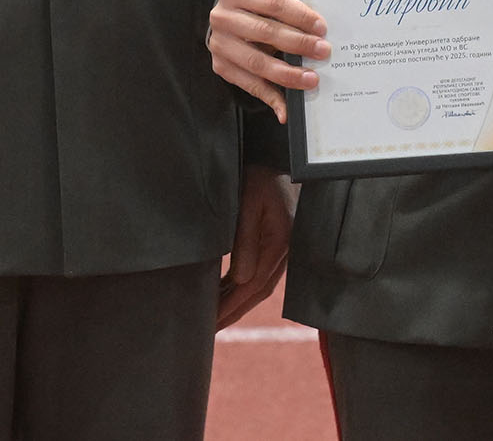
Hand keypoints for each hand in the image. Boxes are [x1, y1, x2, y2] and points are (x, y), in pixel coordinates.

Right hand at [208, 0, 328, 121]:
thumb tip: (318, 32)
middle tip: (322, 51)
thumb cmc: (252, 8)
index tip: (321, 28)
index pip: (273, 3)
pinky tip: (286, 107)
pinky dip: (271, 97)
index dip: (299, 15)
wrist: (223, 20)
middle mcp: (223, 18)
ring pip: (257, 62)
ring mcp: (219, 44)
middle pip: (265, 31)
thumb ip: (286, 11)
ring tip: (310, 78)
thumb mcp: (264, 0)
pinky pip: (249, 85)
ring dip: (287, 73)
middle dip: (298, 43)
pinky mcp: (221, 66)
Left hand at [217, 167, 294, 328]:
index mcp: (279, 242)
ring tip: (214, 320)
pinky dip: (240, 289)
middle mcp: (283, 251)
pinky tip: (224, 295)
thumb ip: (245, 241)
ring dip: (236, 304)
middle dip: (233, 312)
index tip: (211, 322)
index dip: (231, 306)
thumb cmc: (260, 176)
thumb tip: (240, 280)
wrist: (275, 158)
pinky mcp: (274, 245)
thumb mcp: (248, 204)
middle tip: (209, 333)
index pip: (254, 285)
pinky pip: (258, 274)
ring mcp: (281, 249)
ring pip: (259, 286)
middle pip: (258, 292)